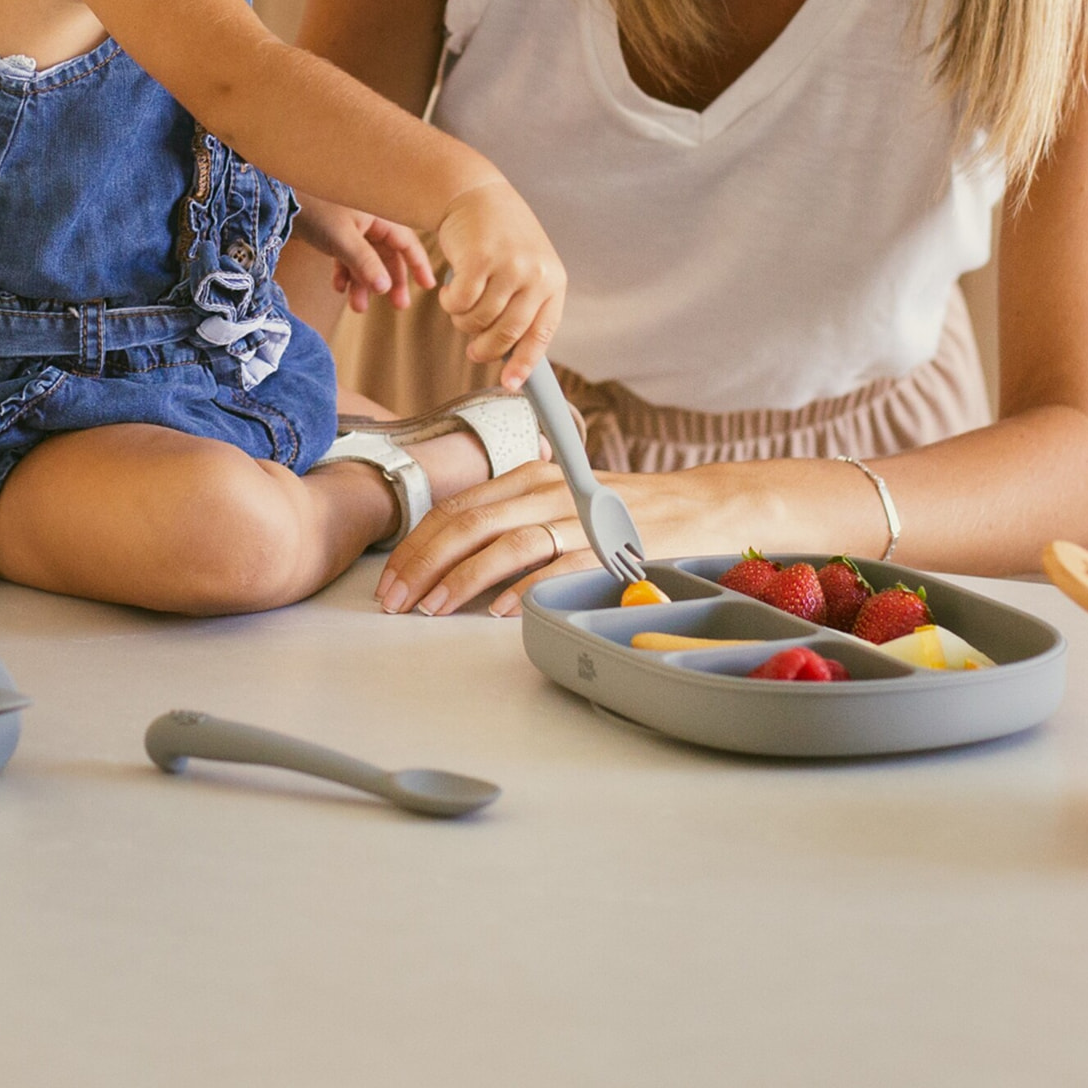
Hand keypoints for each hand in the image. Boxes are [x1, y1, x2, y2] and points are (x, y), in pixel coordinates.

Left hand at [292, 198, 435, 312]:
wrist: (278, 196)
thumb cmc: (315, 209)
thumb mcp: (343, 239)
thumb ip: (365, 263)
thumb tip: (385, 288)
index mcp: (380, 216)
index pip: (407, 243)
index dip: (419, 264)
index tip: (429, 286)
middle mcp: (369, 221)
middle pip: (388, 255)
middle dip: (391, 281)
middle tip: (398, 305)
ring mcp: (352, 227)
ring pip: (366, 260)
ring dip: (363, 283)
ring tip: (357, 307)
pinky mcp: (334, 232)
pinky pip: (347, 257)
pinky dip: (345, 273)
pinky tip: (338, 288)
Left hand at [377, 460, 743, 616]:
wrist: (697, 507)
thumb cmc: (618, 512)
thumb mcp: (557, 502)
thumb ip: (510, 519)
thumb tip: (448, 556)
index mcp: (527, 477)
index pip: (456, 508)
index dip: (416, 544)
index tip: (390, 579)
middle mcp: (546, 489)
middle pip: (468, 523)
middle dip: (424, 563)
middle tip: (396, 600)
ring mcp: (576, 516)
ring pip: (505, 542)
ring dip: (462, 577)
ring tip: (433, 608)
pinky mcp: (607, 545)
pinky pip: (557, 565)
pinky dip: (524, 587)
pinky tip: (498, 610)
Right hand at [433, 179, 564, 388]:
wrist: (475, 194)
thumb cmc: (498, 237)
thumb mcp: (526, 267)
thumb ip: (525, 304)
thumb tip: (513, 355)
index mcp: (554, 280)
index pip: (542, 333)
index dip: (524, 363)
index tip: (510, 383)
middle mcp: (536, 274)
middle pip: (507, 334)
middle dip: (484, 349)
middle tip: (473, 350)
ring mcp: (509, 265)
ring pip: (478, 320)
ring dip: (462, 320)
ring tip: (459, 305)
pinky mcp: (479, 259)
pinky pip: (459, 303)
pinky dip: (449, 303)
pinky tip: (449, 290)